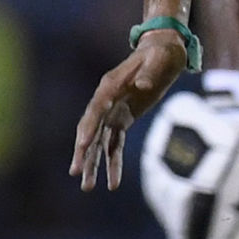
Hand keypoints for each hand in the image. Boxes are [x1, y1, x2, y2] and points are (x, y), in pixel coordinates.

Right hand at [71, 32, 188, 192]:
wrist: (162, 50)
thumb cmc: (160, 54)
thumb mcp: (158, 60)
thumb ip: (149, 72)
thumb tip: (143, 85)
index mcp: (110, 85)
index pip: (96, 110)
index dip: (88, 127)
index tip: (83, 145)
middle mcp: (106, 100)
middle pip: (91, 129)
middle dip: (84, 152)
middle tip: (77, 173)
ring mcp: (112, 111)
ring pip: (99, 142)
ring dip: (94, 164)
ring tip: (88, 188)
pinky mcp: (122, 119)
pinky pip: (115, 144)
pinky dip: (113, 163)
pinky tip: (113, 184)